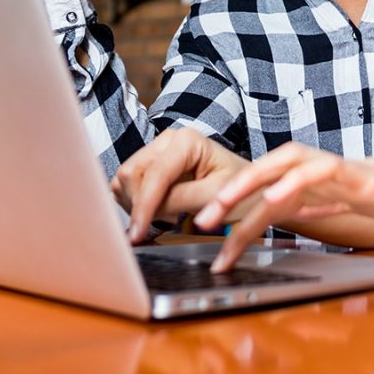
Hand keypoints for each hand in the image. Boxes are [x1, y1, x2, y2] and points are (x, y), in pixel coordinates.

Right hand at [112, 128, 252, 242]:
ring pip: (125, 180)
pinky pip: (127, 186)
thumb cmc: (240, 189)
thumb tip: (148, 210)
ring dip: (136, 204)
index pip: (154, 175)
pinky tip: (161, 210)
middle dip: (138, 204)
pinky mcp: (151, 164)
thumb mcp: (215, 196)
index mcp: (186, 140)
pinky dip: (137, 203)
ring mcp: (157, 150)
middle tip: (165, 222)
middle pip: (131, 174)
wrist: (248, 187)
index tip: (137, 234)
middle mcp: (167, 139)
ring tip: (169, 214)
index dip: (143, 206)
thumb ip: (180, 199)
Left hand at [196, 143, 373, 271]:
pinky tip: (274, 197)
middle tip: (198, 222)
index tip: (207, 239)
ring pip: (284, 164)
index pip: (264, 190)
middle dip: (228, 194)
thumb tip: (277, 214)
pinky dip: (295, 180)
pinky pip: (322, 171)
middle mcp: (318, 168)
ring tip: (221, 209)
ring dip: (248, 185)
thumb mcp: (340, 205)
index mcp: (311, 179)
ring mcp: (337, 168)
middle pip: (264, 170)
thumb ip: (310, 204)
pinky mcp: (360, 175)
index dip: (234, 211)